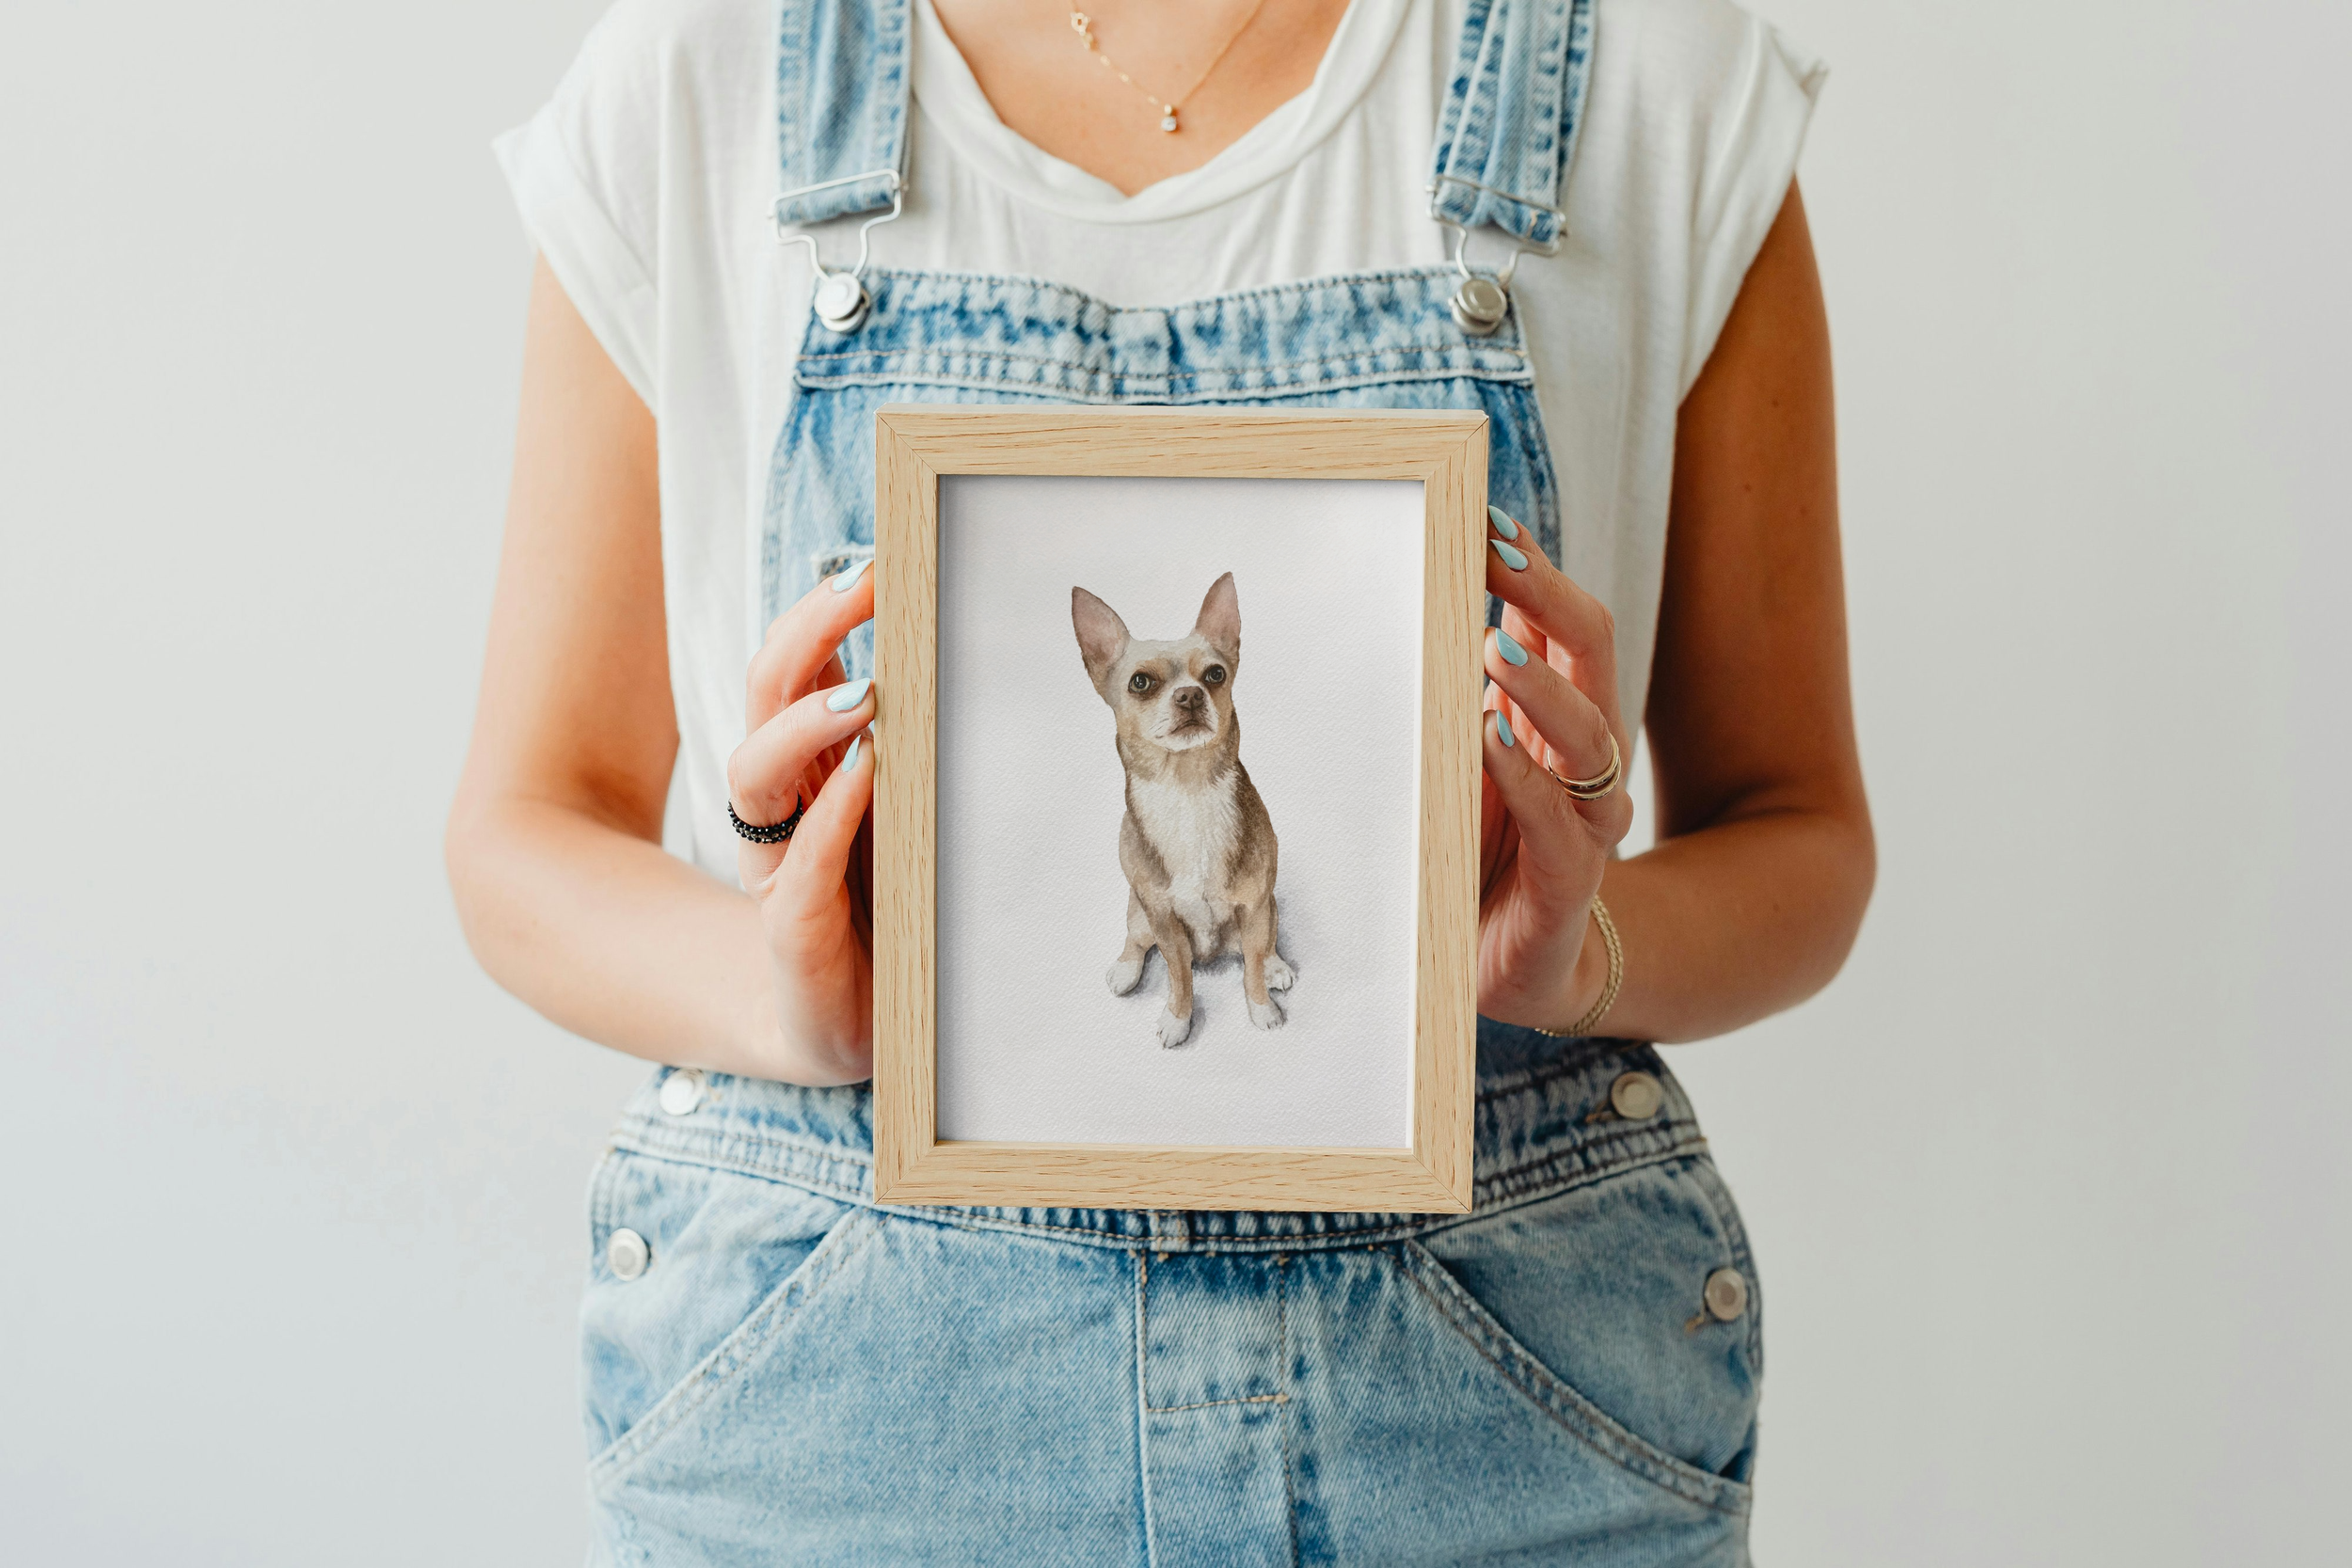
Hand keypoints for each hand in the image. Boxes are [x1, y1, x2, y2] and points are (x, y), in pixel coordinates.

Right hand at [726, 562, 878, 1083]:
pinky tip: (864, 778)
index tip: (877, 558)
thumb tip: (962, 666)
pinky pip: (797, 870)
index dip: (824, 609)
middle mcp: (783, 804)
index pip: (798, 665)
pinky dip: (829, 820)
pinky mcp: (792, 935)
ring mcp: (779, 866)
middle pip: (765, 691)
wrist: (847, 1033)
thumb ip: (920, 755)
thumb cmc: (888, 916)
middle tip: (865, 584)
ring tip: (864, 693)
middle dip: (809, 629)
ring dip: (805, 722)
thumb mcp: (911, 822)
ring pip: (756, 770)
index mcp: (808, 766)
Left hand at [1476, 511, 1635, 1029]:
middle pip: (1591, 652)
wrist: (1517, 970)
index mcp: (1554, 719)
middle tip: (1496, 555)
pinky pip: (1564, 824)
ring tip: (1493, 648)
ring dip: (1542, 686)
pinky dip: (1529, 780)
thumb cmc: (1476, 860)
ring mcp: (1586, 820)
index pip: (1561, 625)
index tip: (1490, 520)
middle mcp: (1582, 758)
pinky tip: (1494, 742)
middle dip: (1545, 597)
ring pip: (1590, 733)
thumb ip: (1445, 704)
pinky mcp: (1571, 883)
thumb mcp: (1451, 771)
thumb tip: (1407, 615)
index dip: (1534, 571)